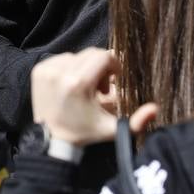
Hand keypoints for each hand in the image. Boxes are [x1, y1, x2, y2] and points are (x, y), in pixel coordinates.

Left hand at [31, 48, 159, 145]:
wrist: (51, 139)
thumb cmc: (84, 132)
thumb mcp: (111, 129)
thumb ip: (136, 122)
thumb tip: (155, 109)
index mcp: (78, 83)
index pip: (103, 56)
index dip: (113, 66)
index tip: (112, 82)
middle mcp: (60, 72)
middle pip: (90, 54)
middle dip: (100, 68)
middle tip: (99, 89)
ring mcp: (47, 70)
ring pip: (76, 55)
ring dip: (85, 68)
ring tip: (84, 89)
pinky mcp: (38, 70)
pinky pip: (61, 58)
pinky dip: (69, 68)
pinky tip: (70, 85)